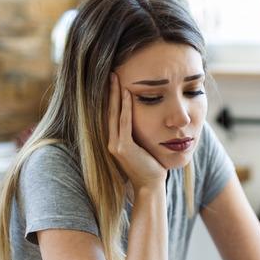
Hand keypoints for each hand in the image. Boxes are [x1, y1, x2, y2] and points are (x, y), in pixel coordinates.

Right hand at [107, 72, 166, 190]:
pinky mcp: (123, 147)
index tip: (113, 82)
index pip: (111, 115)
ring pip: (114, 114)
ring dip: (115, 94)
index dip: (111, 98)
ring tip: (115, 77)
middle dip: (109, 92)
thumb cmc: (151, 167)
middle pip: (108, 111)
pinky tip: (127, 93)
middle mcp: (111, 141)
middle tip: (110, 73)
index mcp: (115, 141)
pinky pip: (124, 122)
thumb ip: (138, 135)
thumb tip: (145, 121)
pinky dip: (125, 106)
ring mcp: (115, 145)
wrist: (150, 186)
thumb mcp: (142, 148)